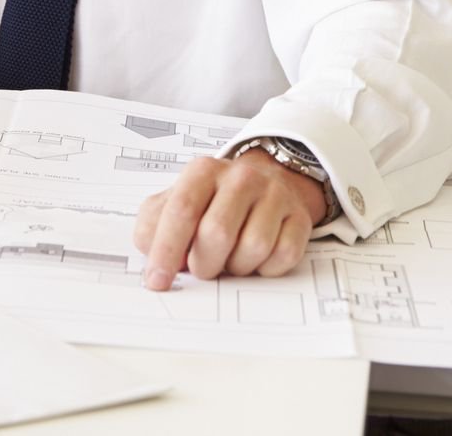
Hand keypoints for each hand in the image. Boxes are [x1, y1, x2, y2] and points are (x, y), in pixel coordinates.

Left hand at [133, 151, 326, 290]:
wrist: (263, 184)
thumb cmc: (211, 203)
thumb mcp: (173, 204)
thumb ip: (152, 227)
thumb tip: (152, 258)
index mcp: (203, 171)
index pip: (182, 211)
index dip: (167, 250)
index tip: (158, 280)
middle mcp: (241, 177)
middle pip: (218, 233)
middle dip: (205, 263)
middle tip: (203, 267)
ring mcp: (274, 195)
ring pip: (253, 248)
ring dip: (236, 267)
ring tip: (230, 258)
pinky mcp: (299, 217)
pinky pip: (282, 257)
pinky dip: (265, 269)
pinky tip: (256, 258)